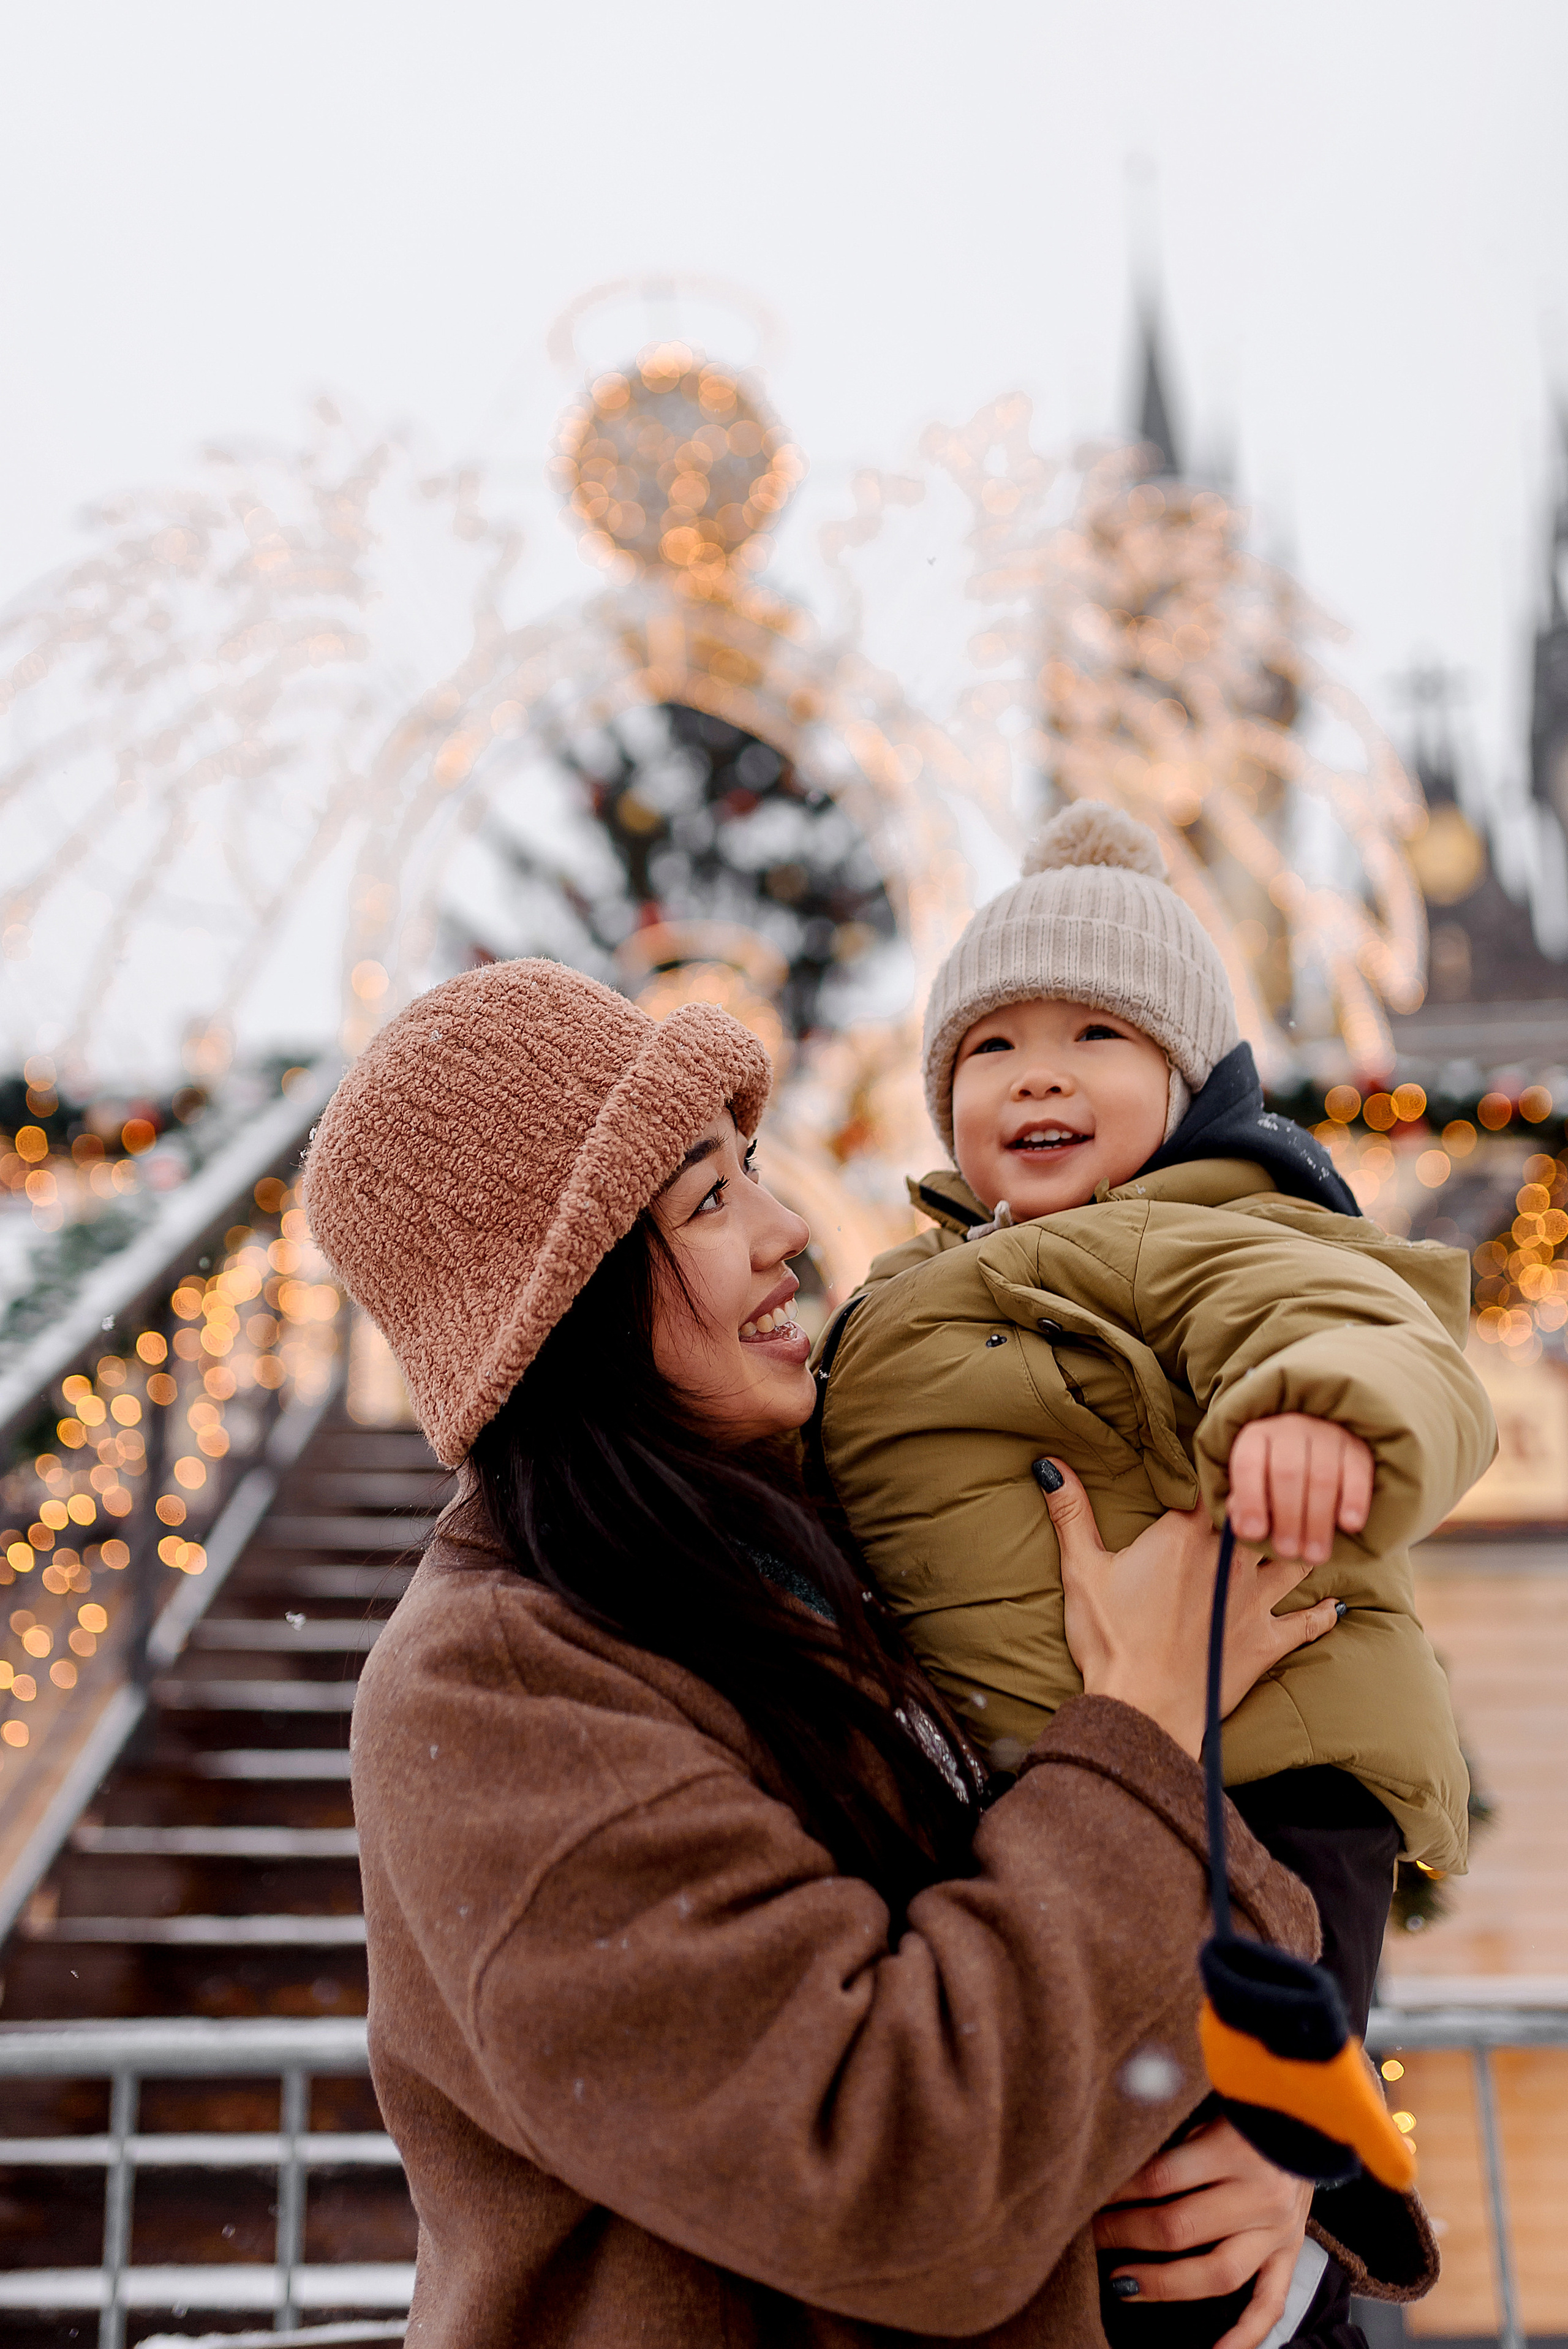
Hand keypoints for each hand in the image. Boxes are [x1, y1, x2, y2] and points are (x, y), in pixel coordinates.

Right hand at [1038, 1462, 1340, 1757]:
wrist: (1143, 1709)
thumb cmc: (1110, 1640)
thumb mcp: (1083, 1571)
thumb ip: (1071, 1513)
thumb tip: (1049, 1463)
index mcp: (1185, 1536)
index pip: (1215, 1483)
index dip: (1225, 1465)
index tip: (1232, 1449)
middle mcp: (1229, 1560)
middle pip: (1266, 1513)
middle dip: (1276, 1496)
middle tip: (1287, 1479)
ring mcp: (1253, 1601)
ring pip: (1296, 1559)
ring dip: (1306, 1543)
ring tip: (1317, 1530)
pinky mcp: (1266, 1641)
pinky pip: (1306, 1623)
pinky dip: (1322, 1614)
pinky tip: (1335, 1605)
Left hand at [1094, 2117, 1311, 2348]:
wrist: (1313, 2115)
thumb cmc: (1250, 2109)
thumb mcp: (1211, 2108)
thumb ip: (1176, 2138)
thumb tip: (1117, 2165)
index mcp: (1235, 2149)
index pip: (1161, 2177)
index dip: (1119, 2191)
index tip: (1090, 2194)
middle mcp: (1259, 2195)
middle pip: (1180, 2228)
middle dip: (1126, 2234)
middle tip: (1093, 2235)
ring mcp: (1278, 2231)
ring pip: (1217, 2272)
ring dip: (1163, 2282)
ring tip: (1122, 2283)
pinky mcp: (1291, 2252)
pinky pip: (1270, 2305)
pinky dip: (1244, 2336)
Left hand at [1228, 1414, 1372, 1564]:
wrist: (1317, 1451)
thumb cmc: (1275, 1480)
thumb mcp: (1254, 1487)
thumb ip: (1245, 1506)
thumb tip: (1246, 1527)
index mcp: (1256, 1436)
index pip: (1248, 1464)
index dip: (1250, 1500)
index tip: (1254, 1534)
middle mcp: (1290, 1428)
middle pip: (1287, 1473)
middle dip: (1287, 1517)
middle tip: (1288, 1552)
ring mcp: (1326, 1434)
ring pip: (1322, 1477)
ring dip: (1318, 1520)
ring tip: (1315, 1555)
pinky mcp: (1357, 1446)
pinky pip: (1358, 1472)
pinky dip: (1354, 1500)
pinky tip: (1349, 1526)